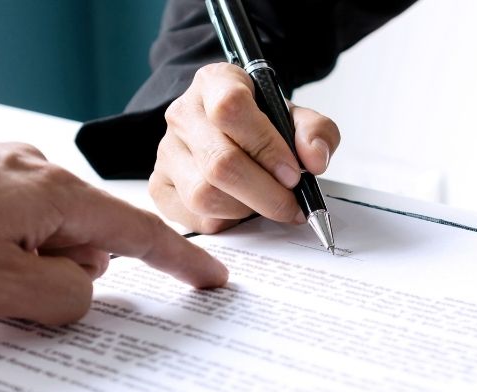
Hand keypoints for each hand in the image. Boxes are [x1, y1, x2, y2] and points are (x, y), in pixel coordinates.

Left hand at [0, 133, 227, 323]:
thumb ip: (65, 299)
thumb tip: (85, 293)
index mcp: (56, 197)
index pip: (140, 234)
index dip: (181, 263)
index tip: (212, 280)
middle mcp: (37, 174)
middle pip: (84, 243)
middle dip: (62, 280)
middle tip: (9, 298)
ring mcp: (3, 173)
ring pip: (42, 238)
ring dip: (21, 269)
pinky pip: (8, 226)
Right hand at [151, 62, 340, 233]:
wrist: (232, 136)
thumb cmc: (262, 125)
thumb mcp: (295, 118)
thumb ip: (316, 132)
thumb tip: (314, 161)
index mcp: (215, 83)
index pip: (231, 108)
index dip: (266, 147)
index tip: (293, 172)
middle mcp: (183, 114)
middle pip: (219, 162)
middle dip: (266, 193)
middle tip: (291, 204)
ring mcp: (166, 152)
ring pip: (204, 195)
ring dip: (247, 210)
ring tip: (267, 204)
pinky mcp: (160, 186)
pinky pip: (193, 218)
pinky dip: (226, 223)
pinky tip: (241, 211)